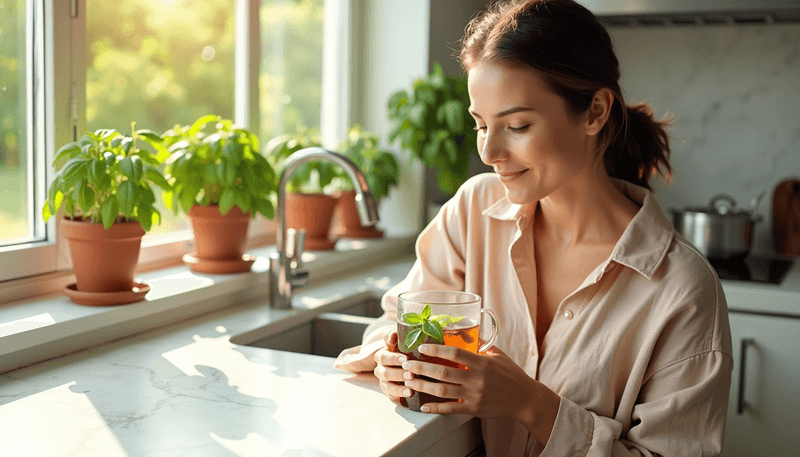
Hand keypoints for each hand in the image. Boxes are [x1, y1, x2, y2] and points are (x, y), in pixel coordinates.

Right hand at [372, 330, 411, 404]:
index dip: (393, 358)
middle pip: (385, 373)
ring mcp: (384, 381)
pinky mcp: (390, 392)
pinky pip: (392, 395)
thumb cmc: (406, 348)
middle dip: (398, 374)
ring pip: (387, 385)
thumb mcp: (400, 339)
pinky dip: (400, 395)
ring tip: (410, 387)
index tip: (405, 359)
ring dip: (399, 387)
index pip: (383, 357)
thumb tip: (391, 336)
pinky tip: (409, 394)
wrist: (410, 363)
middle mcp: (381, 369)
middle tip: (411, 374)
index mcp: (382, 355)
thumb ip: (393, 335)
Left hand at [400, 344, 559, 443]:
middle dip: (421, 368)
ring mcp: (474, 395)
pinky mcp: (473, 408)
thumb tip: (463, 329)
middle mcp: (476, 379)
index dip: (436, 349)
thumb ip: (479, 343)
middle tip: (406, 364)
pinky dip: (435, 408)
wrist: (524, 399)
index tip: (421, 347)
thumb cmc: (510, 373)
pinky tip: (423, 405)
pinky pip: (450, 408)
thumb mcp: (497, 354)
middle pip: (443, 372)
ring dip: (422, 386)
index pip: (454, 353)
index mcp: (482, 362)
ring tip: (408, 381)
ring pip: (442, 391)